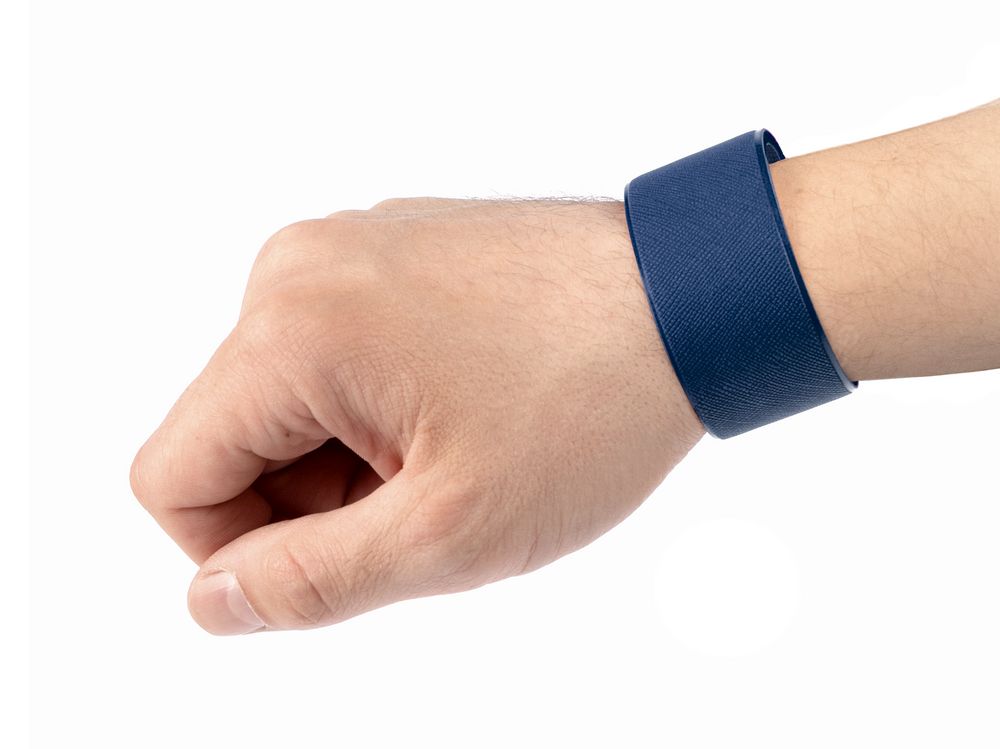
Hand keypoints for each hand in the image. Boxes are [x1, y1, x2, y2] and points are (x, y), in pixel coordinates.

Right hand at [130, 197, 703, 634]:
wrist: (691, 300)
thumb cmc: (592, 405)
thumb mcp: (448, 532)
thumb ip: (310, 583)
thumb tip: (214, 600)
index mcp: (289, 328)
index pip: (173, 478)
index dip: (241, 552)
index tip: (348, 556)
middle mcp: (297, 268)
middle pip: (231, 437)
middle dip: (314, 500)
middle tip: (428, 501)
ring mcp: (345, 248)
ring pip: (286, 402)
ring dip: (351, 456)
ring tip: (455, 452)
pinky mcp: (386, 249)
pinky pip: (334, 355)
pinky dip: (377, 406)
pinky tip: (462, 409)